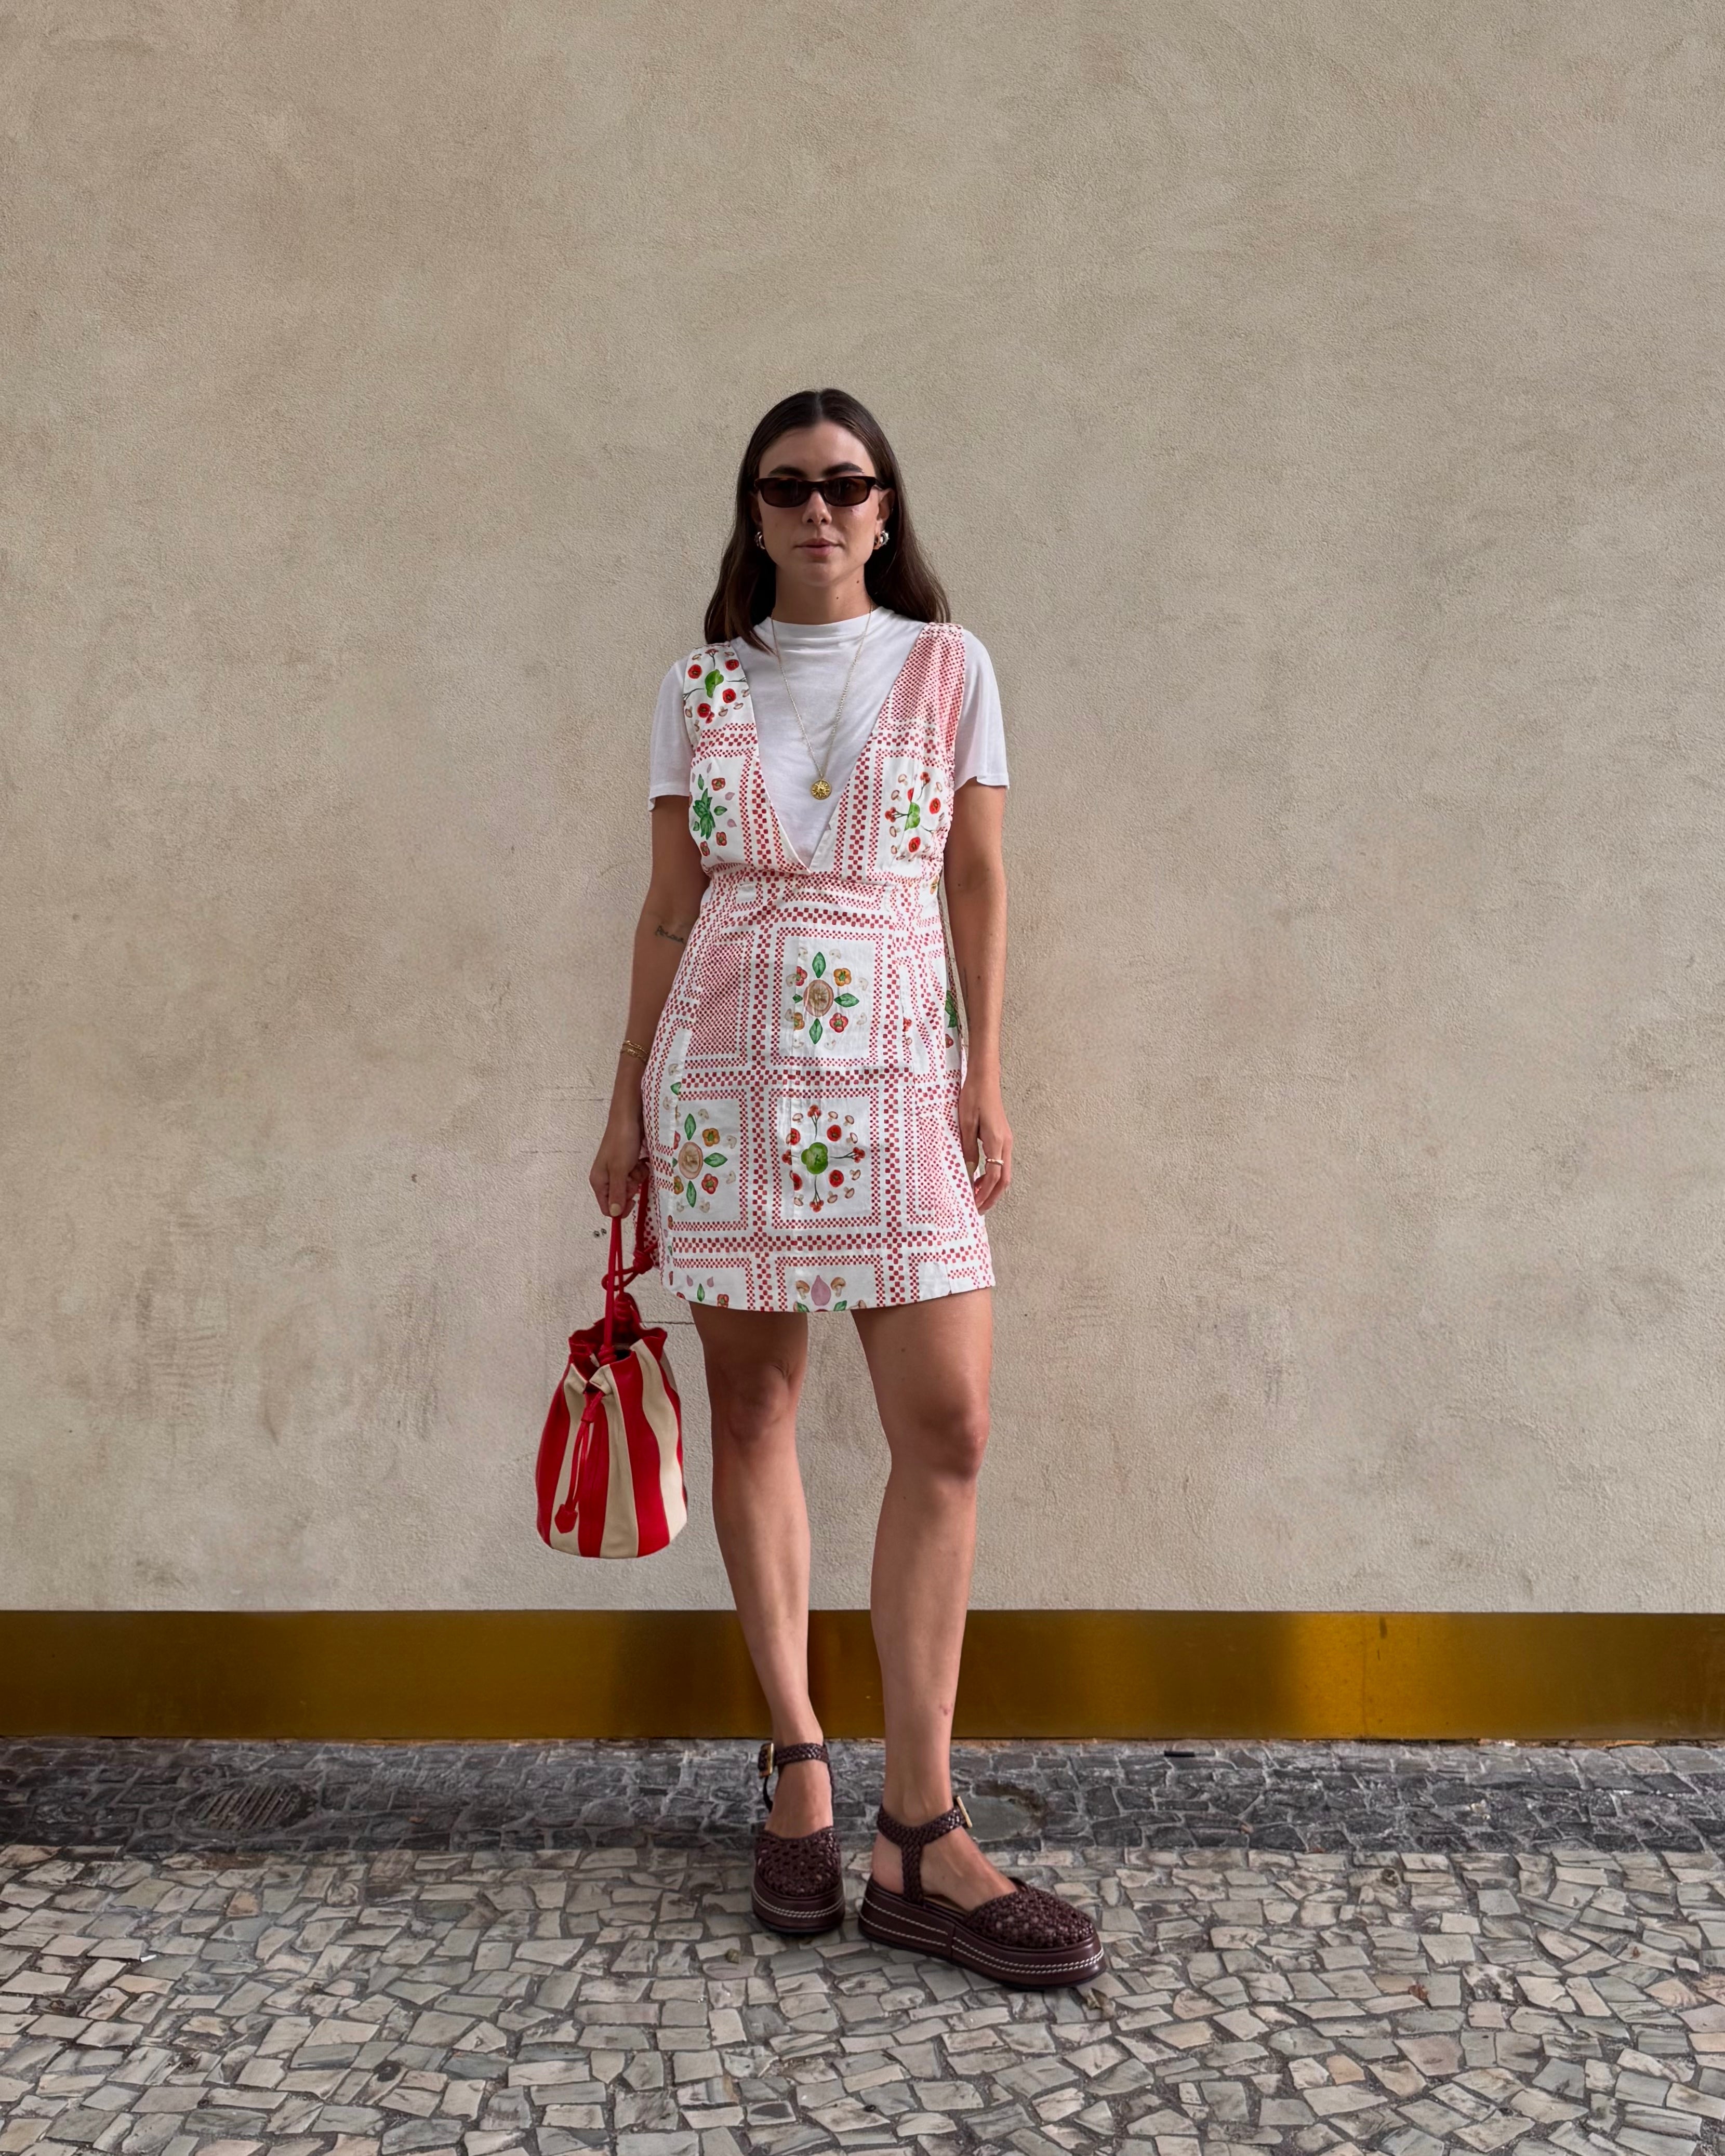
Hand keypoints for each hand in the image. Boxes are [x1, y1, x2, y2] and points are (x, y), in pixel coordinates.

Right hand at [589, 1101, 647, 1219]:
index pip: (607, 1208)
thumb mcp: (620, 1169)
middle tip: (633, 1174)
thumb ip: (617, 1192)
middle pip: (620, 1197)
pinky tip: (640, 1159)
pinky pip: (636, 1175)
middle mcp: (606, 1177)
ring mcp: (617, 1169)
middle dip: (630, 1189)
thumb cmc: (622, 1141)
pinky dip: (640, 1169)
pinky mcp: (627, 1162)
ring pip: (630, 1186)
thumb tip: (615, 1213)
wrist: (630, 1117)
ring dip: (637, 1177)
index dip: (621, 1207)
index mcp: (599, 1181)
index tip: (633, 1199)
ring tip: (636, 1163)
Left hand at [958, 1072, 1011, 1212]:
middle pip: (1004, 1179)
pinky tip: (980, 1178)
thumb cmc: (973, 1097)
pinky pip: (1001, 1162)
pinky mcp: (1003, 1137)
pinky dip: (993, 1175)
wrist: (985, 1078)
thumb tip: (968, 1173)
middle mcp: (1006, 1143)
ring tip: (977, 1196)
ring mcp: (1006, 1140)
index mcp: (997, 1141)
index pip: (994, 1176)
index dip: (983, 1193)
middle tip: (978, 1209)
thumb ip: (968, 1149)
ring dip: (992, 1187)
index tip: (973, 1204)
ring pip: (1004, 1172)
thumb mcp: (965, 1124)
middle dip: (992, 1197)